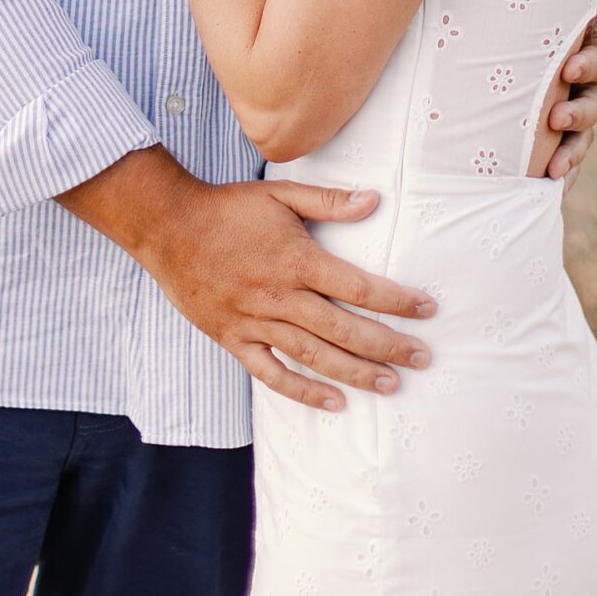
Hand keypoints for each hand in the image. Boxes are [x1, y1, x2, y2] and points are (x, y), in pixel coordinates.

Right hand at [77, 156, 437, 410]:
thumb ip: (328, 201)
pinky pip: (273, 374)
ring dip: (356, 373)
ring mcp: (257, 323)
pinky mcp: (236, 340)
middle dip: (389, 346)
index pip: (359, 287)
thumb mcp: (280, 194)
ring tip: (391, 384)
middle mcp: (281, 297)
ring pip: (315, 357)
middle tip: (423, 358)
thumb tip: (374, 199)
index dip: (397, 301)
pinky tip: (334, 402)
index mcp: (297, 260)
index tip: (427, 309)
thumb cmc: (228, 208)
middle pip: (345, 330)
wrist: (169, 228)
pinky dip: (304, 391)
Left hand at [547, 0, 596, 194]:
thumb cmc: (553, 22)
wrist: (536, 49)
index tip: (568, 68)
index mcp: (595, 56)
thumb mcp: (571, 4)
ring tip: (554, 170)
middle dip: (576, 113)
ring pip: (583, 139)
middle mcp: (592, 89)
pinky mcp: (565, 140)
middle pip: (593, 105)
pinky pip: (570, 163)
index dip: (587, 64)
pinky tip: (552, 194)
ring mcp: (579, 117)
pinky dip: (565, 178)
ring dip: (571, 155)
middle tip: (555, 118)